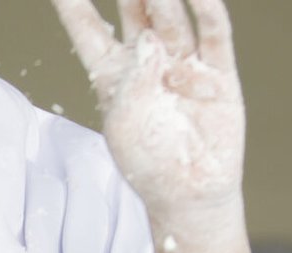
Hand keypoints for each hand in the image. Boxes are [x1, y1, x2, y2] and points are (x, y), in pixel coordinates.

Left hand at [50, 0, 244, 226]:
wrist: (188, 195)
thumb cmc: (147, 164)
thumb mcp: (123, 122)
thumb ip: (132, 80)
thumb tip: (151, 42)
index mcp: (113, 74)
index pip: (89, 29)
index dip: (74, 5)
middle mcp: (148, 60)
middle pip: (134, 8)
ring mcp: (183, 61)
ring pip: (171, 15)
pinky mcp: (217, 71)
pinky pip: (212, 33)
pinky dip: (206, 10)